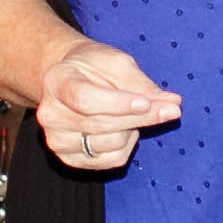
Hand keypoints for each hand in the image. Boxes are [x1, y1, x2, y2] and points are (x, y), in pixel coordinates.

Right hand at [38, 37, 179, 172]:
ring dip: (133, 129)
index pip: (85, 99)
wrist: (70, 80)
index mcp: (57, 82)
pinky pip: (112, 160)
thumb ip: (140, 83)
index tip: (146, 102)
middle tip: (172, 109)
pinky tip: (124, 129)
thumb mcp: (116, 62)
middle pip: (102, 123)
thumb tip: (172, 103)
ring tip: (132, 112)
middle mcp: (50, 114)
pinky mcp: (70, 159)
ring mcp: (57, 140)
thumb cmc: (94, 67)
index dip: (117, 103)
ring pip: (110, 144)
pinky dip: (127, 146)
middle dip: (141, 116)